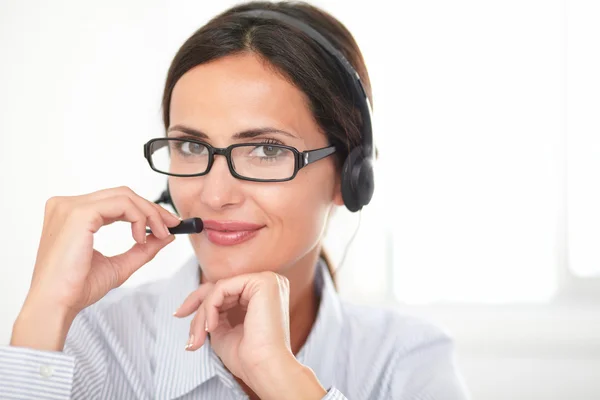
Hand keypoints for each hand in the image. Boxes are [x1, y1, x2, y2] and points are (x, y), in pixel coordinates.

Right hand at [12, 186, 179, 350]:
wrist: (57, 304)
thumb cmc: (77, 288)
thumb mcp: (119, 265)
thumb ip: (142, 248)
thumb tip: (166, 235)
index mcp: (72, 215)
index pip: (116, 201)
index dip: (145, 209)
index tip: (167, 224)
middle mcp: (68, 206)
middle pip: (122, 194)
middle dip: (152, 209)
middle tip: (172, 226)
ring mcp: (71, 207)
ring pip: (124, 196)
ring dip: (149, 214)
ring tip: (159, 234)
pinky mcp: (78, 213)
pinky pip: (121, 204)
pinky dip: (139, 217)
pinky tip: (140, 237)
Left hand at [175, 272, 326, 398]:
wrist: (264, 369)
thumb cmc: (248, 357)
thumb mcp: (223, 330)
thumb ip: (214, 313)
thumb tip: (195, 304)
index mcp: (264, 295)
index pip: (226, 291)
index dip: (200, 302)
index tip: (179, 314)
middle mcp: (269, 283)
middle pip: (220, 288)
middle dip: (198, 308)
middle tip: (181, 320)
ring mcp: (267, 280)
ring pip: (219, 289)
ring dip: (202, 313)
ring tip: (198, 337)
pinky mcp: (262, 282)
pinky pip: (223, 288)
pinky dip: (210, 307)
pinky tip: (211, 327)